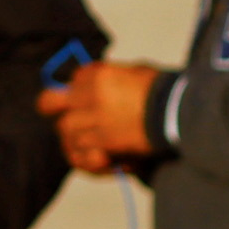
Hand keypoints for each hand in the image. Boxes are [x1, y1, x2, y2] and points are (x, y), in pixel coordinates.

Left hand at [41, 59, 167, 175]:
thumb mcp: (134, 71)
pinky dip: (86, 157)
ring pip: (66, 130)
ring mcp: (94, 120)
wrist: (178, 111)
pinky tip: (97, 156)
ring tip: (89, 140)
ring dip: (75, 136)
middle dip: (52, 108)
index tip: (86, 95)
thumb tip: (99, 78)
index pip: (73, 79)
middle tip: (62, 115)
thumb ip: (112, 76)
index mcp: (98, 74)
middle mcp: (89, 95)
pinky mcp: (103, 143)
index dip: (78, 88)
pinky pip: (81, 152)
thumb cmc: (163, 89)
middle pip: (50, 103)